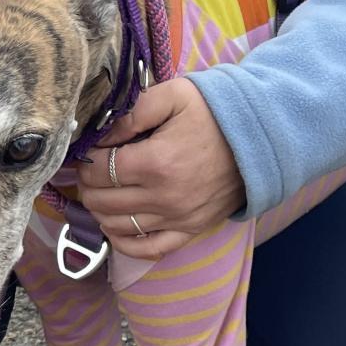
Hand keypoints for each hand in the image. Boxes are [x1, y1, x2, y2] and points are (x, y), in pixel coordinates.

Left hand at [73, 80, 245, 260]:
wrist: (260, 137)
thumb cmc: (213, 113)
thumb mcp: (173, 95)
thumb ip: (132, 111)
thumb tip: (99, 132)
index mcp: (155, 162)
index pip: (98, 171)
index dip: (85, 160)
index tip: (89, 150)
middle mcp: (164, 197)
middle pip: (101, 201)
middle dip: (88, 184)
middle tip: (92, 169)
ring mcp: (178, 218)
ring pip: (117, 226)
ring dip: (100, 210)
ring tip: (102, 191)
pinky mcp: (191, 230)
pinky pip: (149, 249)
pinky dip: (124, 242)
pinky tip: (114, 227)